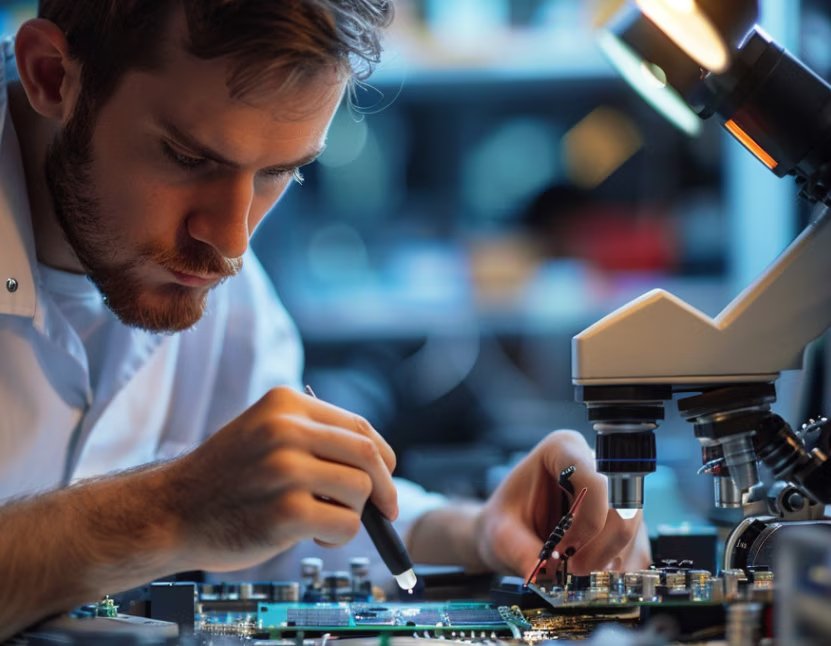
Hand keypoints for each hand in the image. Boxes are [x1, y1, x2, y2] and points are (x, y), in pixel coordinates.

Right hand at [160, 386, 396, 571]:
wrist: (170, 512)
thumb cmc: (225, 478)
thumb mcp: (265, 435)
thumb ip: (314, 439)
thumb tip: (379, 464)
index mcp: (285, 404)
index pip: (358, 426)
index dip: (382, 454)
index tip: (387, 476)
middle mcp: (286, 429)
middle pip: (368, 454)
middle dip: (384, 486)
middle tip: (386, 509)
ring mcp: (285, 470)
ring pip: (361, 490)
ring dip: (353, 513)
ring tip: (322, 521)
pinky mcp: (285, 512)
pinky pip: (346, 524)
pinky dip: (339, 536)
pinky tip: (313, 536)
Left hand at [475, 430, 649, 576]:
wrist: (509, 532)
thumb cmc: (506, 520)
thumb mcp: (501, 533)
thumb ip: (520, 551)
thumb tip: (544, 573)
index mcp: (563, 449)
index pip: (595, 478)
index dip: (588, 519)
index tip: (565, 549)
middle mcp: (594, 463)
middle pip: (621, 504)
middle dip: (601, 545)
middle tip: (574, 570)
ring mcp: (612, 490)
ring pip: (632, 525)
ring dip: (609, 558)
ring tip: (578, 574)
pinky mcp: (622, 518)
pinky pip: (636, 544)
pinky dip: (617, 566)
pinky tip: (593, 573)